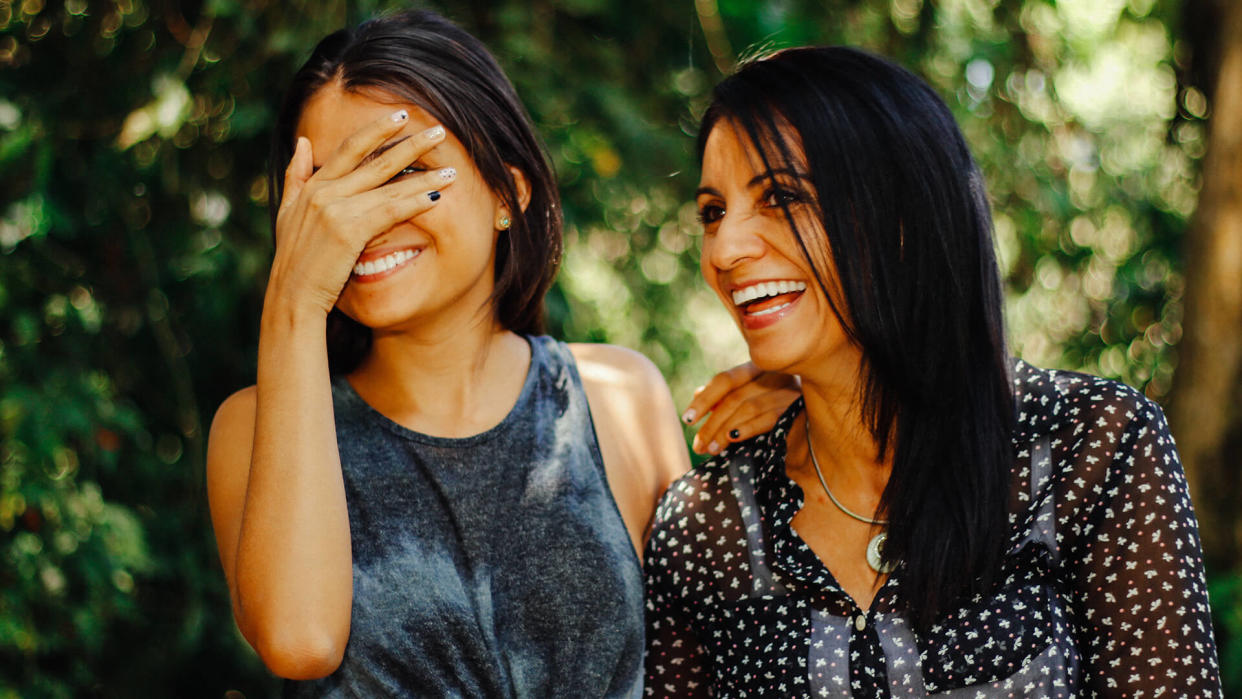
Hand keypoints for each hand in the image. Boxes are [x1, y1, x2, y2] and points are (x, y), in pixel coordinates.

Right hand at [266, 109, 455, 316]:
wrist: (291, 299)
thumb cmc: (295, 264)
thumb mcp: (288, 215)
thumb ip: (296, 177)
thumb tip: (302, 142)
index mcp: (313, 187)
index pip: (350, 148)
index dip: (376, 130)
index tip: (400, 115)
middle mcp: (324, 192)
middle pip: (376, 160)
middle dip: (410, 144)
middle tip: (438, 130)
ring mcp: (336, 210)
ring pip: (389, 185)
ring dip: (424, 176)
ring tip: (451, 169)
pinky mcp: (349, 231)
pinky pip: (390, 210)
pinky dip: (415, 202)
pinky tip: (437, 198)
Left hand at [682, 362, 799, 454]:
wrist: (814, 425)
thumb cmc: (775, 411)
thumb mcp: (748, 400)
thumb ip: (725, 396)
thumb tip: (697, 393)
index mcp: (756, 369)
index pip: (725, 380)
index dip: (704, 399)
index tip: (687, 420)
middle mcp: (772, 375)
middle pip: (734, 397)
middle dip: (711, 423)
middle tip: (698, 444)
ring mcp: (786, 391)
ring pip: (748, 408)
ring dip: (725, 430)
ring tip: (711, 449)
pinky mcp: (796, 409)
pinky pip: (768, 418)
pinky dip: (747, 428)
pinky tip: (732, 439)